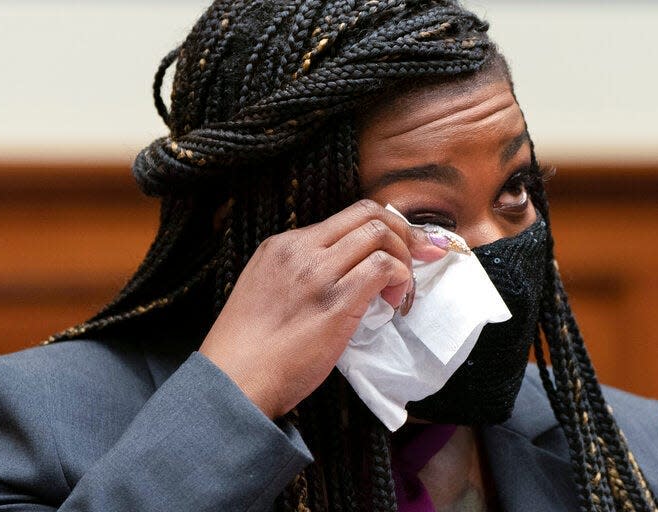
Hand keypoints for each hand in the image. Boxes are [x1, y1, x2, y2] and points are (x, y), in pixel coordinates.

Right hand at [199, 199, 447, 418]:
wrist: (234, 381)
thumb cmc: (250, 351)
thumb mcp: (267, 292)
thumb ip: (302, 275)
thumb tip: (348, 275)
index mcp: (282, 245)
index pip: (347, 216)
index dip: (385, 226)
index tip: (404, 244)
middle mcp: (300, 250)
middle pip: (369, 214)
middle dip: (405, 231)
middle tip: (422, 256)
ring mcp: (317, 273)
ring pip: (379, 234)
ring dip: (404, 258)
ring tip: (401, 290)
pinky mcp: (335, 301)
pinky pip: (382, 268)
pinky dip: (400, 278)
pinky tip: (395, 301)